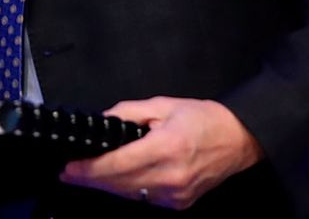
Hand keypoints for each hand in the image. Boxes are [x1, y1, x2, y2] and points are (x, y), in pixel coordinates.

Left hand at [58, 97, 262, 209]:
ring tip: (86, 176)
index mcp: (166, 147)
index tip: (69, 168)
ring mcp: (177, 193)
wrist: (239, 139)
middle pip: (120, 183)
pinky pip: (145, 198)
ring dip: (106, 186)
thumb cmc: (202, 118)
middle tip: (68, 173)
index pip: (118, 164)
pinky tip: (115, 180)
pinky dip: (127, 189)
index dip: (90, 169)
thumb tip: (102, 121)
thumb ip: (128, 112)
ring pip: (130, 194)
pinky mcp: (181, 203)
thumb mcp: (162, 105)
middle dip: (91, 179)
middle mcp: (171, 175)